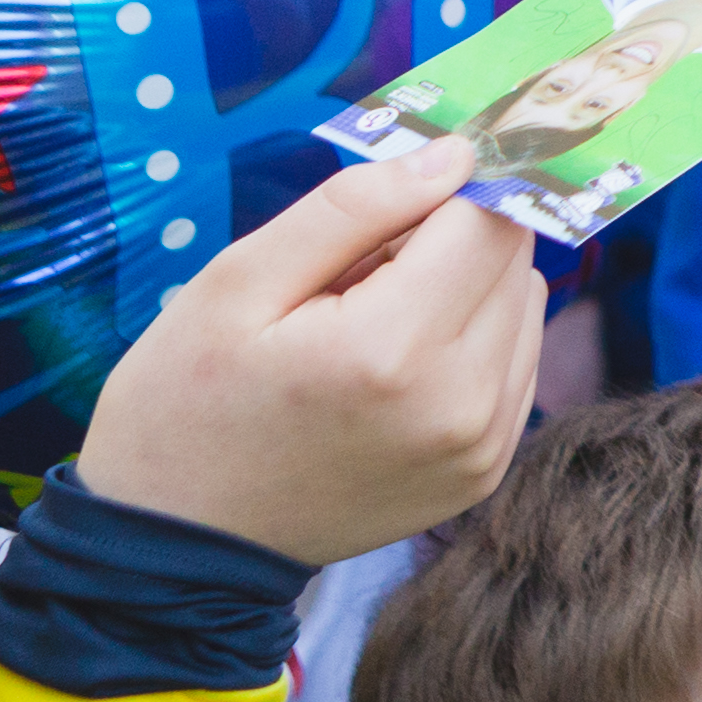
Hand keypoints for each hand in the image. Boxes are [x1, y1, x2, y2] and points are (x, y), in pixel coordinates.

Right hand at [73, 138, 544, 565]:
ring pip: (524, 307)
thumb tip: (455, 154)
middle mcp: (459, 404)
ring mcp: (481, 449)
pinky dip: (470, 346)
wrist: (178, 546)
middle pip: (512, 259)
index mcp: (392, 350)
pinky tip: (391, 370)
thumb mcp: (239, 281)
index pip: (485, 218)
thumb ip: (354, 206)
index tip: (385, 206)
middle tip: (355, 278)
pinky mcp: (484, 474)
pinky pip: (516, 367)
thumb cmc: (187, 402)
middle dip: (447, 242)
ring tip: (367, 327)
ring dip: (464, 292)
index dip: (439, 192)